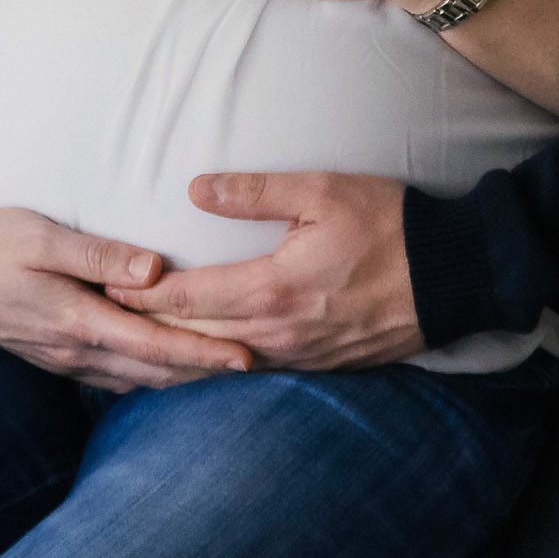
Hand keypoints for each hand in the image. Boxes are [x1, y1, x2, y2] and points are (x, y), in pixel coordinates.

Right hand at [0, 206, 253, 390]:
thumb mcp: (43, 237)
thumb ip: (99, 254)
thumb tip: (156, 269)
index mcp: (77, 320)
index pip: (154, 344)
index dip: (203, 353)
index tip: (246, 358)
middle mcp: (74, 349)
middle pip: (153, 370)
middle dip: (205, 373)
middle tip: (258, 370)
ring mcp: (63, 358)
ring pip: (135, 377)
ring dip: (180, 378)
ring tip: (226, 373)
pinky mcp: (55, 354)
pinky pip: (113, 373)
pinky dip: (148, 373)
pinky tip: (168, 370)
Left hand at [106, 172, 421, 370]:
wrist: (454, 276)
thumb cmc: (390, 224)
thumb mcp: (323, 191)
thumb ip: (256, 192)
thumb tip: (196, 189)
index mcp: (272, 291)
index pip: (186, 299)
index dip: (140, 293)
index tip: (104, 284)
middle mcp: (278, 335)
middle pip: (193, 340)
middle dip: (147, 327)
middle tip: (105, 314)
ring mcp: (299, 357)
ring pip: (221, 361)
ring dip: (180, 350)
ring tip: (140, 337)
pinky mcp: (319, 366)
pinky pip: (254, 368)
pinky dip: (220, 361)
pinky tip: (204, 354)